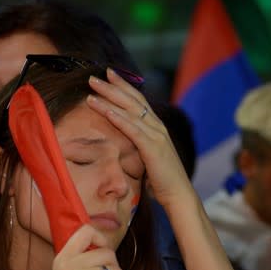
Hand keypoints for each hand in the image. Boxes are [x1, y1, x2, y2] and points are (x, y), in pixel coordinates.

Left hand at [85, 70, 191, 206]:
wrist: (178, 194)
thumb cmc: (162, 179)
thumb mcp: (148, 157)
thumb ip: (138, 145)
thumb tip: (123, 142)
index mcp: (156, 127)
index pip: (138, 100)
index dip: (123, 86)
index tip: (108, 75)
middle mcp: (157, 127)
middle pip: (133, 100)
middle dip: (112, 87)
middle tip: (94, 77)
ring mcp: (157, 136)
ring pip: (130, 111)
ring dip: (110, 99)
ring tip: (92, 90)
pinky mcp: (153, 148)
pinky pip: (133, 130)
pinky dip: (119, 119)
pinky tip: (107, 111)